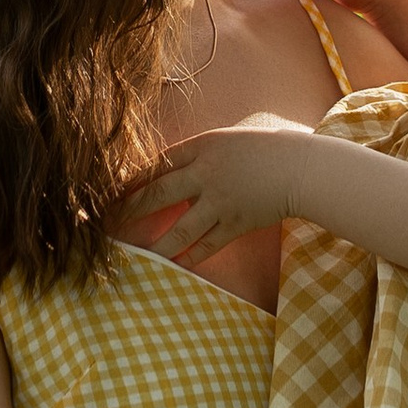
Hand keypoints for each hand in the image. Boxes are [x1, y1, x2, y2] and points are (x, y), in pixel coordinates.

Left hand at [119, 113, 318, 260]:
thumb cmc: (266, 149)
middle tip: (105, 223)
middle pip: (158, 194)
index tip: (109, 190)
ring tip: (136, 257)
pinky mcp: (235, 224)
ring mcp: (220, 201)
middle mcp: (206, 174)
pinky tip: (174, 267)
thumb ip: (198, 156)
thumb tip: (166, 172)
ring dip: (155, 245)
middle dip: (128, 210)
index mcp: (203, 147)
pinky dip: (189, 257)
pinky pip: (206, 245)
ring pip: (179, 228)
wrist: (302, 168)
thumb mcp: (227, 141)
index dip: (130, 178)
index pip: (156, 163)